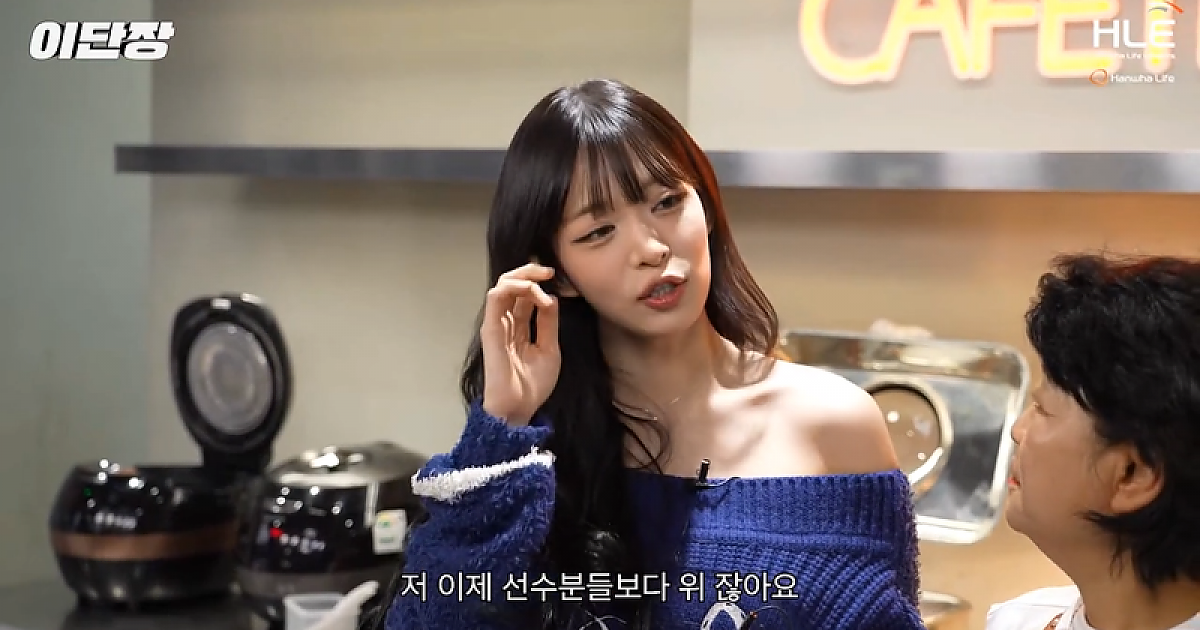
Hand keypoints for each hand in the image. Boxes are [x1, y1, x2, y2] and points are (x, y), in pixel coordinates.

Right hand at [480, 263, 560, 425]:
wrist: (519, 408)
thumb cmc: (532, 385)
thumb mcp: (550, 348)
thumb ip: (548, 323)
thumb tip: (550, 297)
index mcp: (519, 327)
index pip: (524, 295)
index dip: (538, 282)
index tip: (556, 277)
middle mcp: (506, 322)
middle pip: (511, 284)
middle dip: (529, 271)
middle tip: (548, 271)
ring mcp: (496, 324)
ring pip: (502, 284)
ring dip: (523, 277)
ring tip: (542, 283)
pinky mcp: (490, 328)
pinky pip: (495, 297)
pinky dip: (514, 287)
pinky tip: (533, 294)